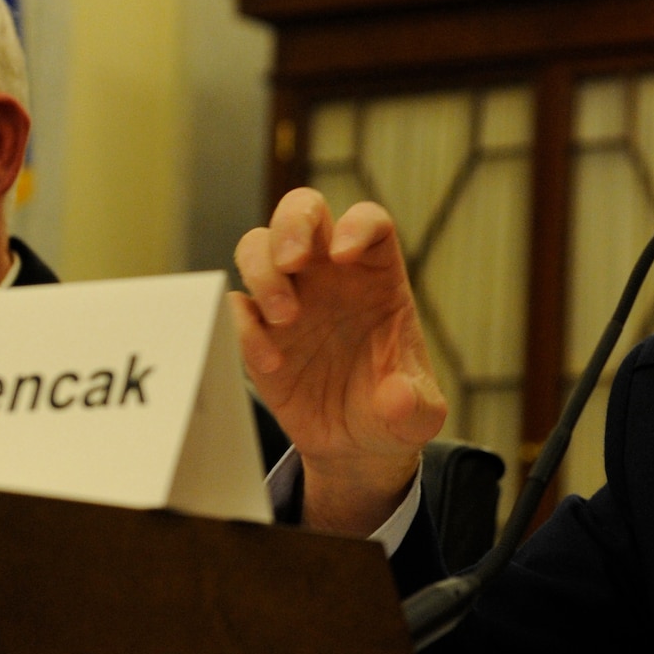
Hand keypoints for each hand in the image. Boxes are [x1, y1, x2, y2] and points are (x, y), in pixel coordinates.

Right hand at [231, 189, 446, 536]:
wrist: (354, 444)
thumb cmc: (391, 412)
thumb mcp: (417, 417)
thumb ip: (414, 405)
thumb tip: (395, 396)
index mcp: (376, 275)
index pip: (368, 222)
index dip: (356, 224)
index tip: (345, 253)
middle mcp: (328, 274)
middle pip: (303, 210)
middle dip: (292, 224)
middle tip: (292, 261)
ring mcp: (289, 295)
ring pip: (258, 245)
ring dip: (262, 271)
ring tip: (285, 319)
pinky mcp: (257, 329)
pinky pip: (235, 305)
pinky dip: (242, 325)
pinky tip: (271, 362)